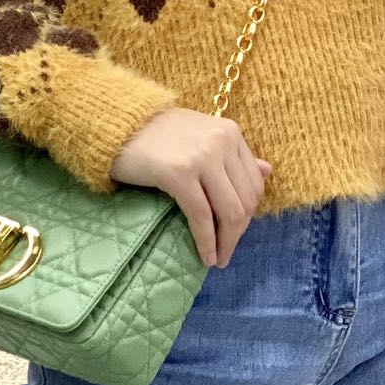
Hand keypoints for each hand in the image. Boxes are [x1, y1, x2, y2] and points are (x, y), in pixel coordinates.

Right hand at [109, 108, 272, 266]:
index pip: (254, 184)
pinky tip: (205, 255)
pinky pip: (202, 216)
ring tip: (218, 259)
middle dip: (238, 233)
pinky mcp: (179, 173)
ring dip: (226, 242)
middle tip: (225, 253)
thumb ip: (233, 154)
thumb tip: (267, 171)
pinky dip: (207, 241)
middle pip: (245, 200)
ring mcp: (202, 156)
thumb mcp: (201, 137)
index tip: (234, 233)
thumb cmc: (157, 135)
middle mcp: (221, 141)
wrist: (116, 125)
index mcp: (230, 132)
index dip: (248, 215)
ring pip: (230, 212)